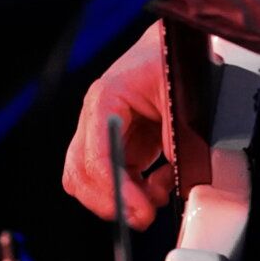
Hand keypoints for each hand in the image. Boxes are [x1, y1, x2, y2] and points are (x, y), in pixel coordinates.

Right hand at [61, 24, 171, 228]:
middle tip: (143, 215)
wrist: (175, 45)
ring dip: (123, 197)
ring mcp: (104, 132)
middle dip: (111, 201)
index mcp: (104, 98)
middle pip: (81, 174)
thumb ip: (174, 134)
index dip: (114, 189)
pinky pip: (116, 178)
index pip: (95, 156)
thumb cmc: (171, 59)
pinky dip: (136, 189)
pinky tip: (161, 180)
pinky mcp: (120, 144)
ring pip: (93, 181)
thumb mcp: (178, 93)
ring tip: (157, 193)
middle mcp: (96, 117)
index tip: (138, 210)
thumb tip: (173, 172)